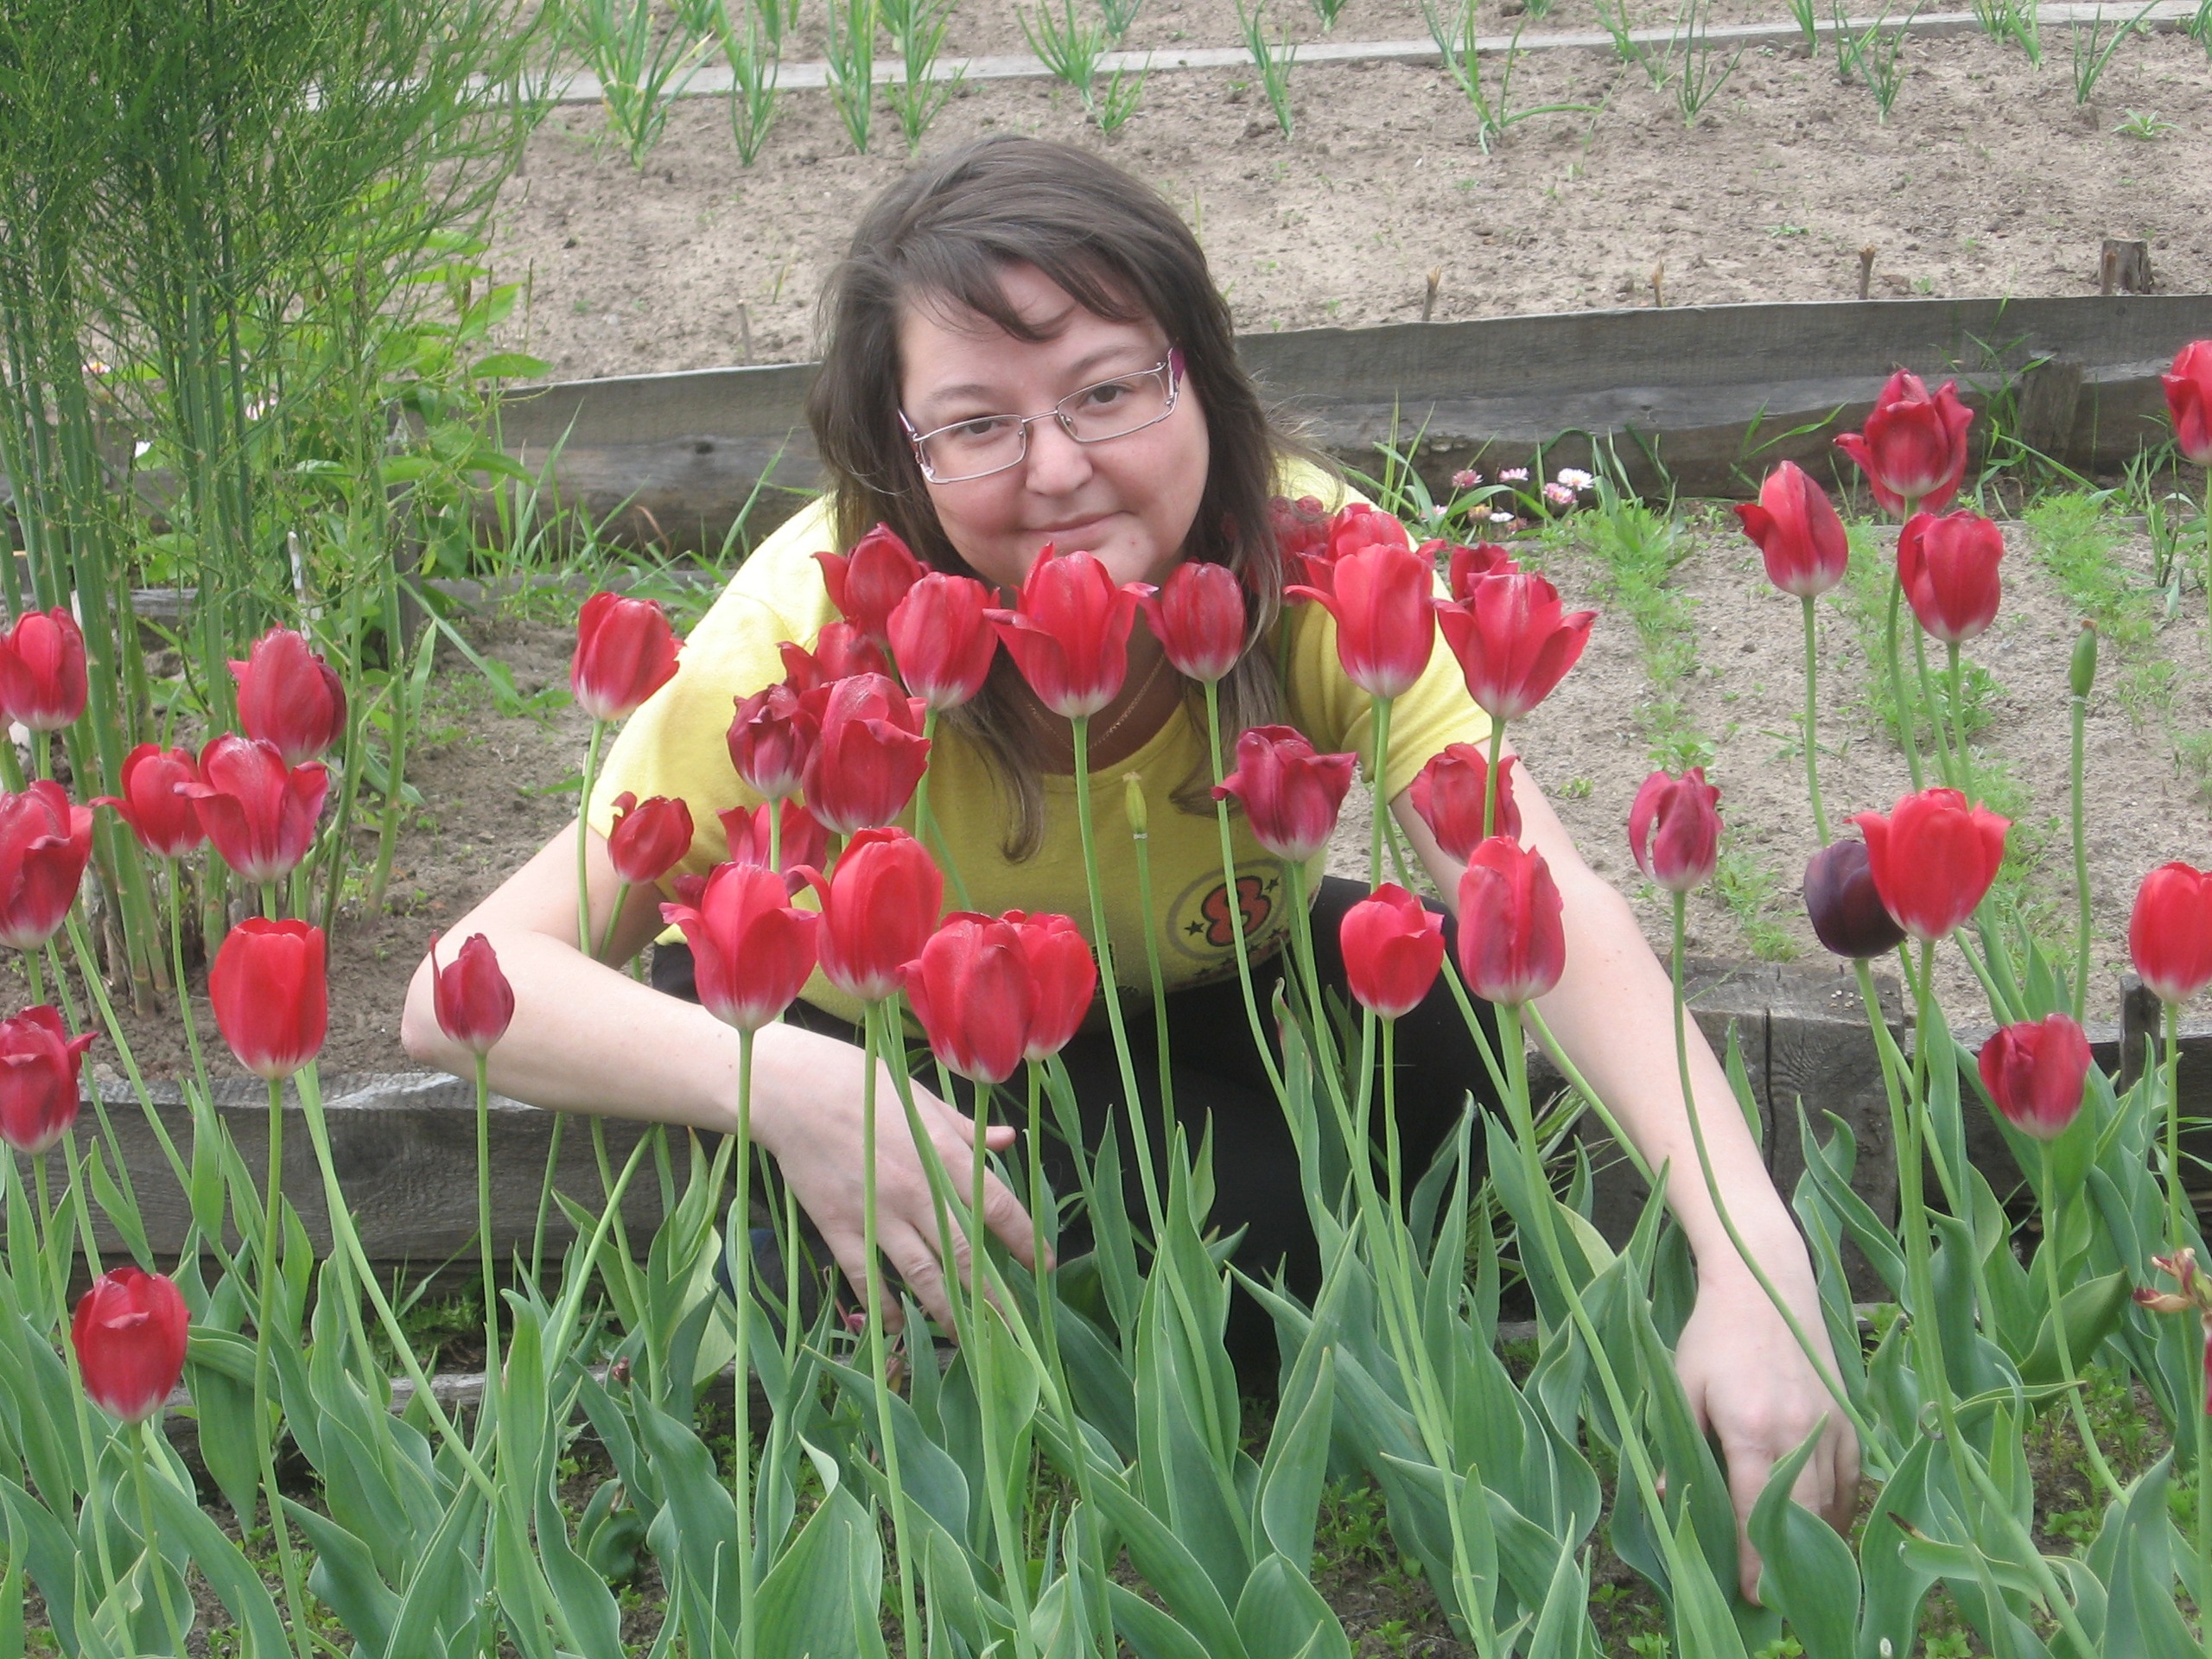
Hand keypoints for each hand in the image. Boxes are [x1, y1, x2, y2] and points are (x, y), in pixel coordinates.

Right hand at [760, 1030, 1040, 1332]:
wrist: (794, 1091)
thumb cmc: (862, 1084)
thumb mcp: (922, 1099)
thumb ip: (965, 1129)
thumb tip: (1007, 1140)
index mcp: (942, 1154)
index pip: (996, 1205)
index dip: (1024, 1239)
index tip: (1043, 1264)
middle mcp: (916, 1190)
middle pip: (964, 1251)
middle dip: (991, 1293)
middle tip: (1012, 1327)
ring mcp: (877, 1212)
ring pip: (921, 1272)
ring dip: (946, 1309)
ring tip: (966, 1336)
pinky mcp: (839, 1226)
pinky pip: (866, 1277)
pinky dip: (884, 1306)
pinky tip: (899, 1325)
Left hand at [1672, 1260, 1860, 1602]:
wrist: (1765, 1283)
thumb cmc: (1713, 1334)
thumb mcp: (1682, 1385)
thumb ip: (1677, 1443)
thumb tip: (1663, 1494)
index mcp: (1753, 1429)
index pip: (1755, 1511)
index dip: (1754, 1558)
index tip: (1754, 1595)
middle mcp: (1799, 1434)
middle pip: (1800, 1517)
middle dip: (1786, 1562)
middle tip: (1773, 1595)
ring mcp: (1829, 1426)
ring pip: (1830, 1501)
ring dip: (1814, 1540)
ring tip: (1795, 1569)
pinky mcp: (1845, 1417)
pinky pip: (1852, 1478)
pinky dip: (1841, 1507)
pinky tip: (1826, 1527)